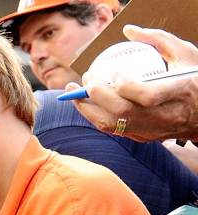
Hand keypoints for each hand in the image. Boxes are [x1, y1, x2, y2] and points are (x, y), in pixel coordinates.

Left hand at [70, 26, 197, 142]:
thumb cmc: (197, 79)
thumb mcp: (186, 55)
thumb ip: (158, 40)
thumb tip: (128, 30)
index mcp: (180, 92)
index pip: (147, 95)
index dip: (126, 85)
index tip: (117, 71)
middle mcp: (164, 116)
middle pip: (123, 111)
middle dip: (98, 95)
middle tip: (87, 78)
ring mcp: (152, 130)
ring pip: (112, 125)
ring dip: (88, 108)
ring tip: (76, 91)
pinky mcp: (142, 138)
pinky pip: (112, 129)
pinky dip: (96, 115)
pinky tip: (86, 102)